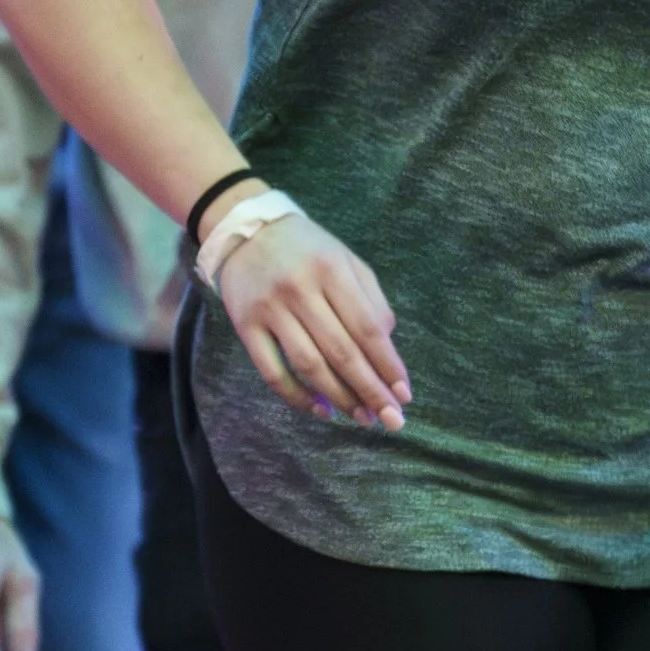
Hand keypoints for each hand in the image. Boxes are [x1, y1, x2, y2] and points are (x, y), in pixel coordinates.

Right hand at [215, 210, 409, 430]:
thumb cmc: (307, 250)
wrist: (245, 230)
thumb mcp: (345, 261)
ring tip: (362, 418)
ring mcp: (270, 309)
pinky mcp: (244, 326)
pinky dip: (297, 397)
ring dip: (339, 398)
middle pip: (342, 352)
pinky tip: (321, 410)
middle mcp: (300, 289)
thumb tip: (388, 349)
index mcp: (332, 269)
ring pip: (309, 365)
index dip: (388, 365)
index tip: (404, 395)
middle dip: (371, 391)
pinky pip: (272, 372)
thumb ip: (371, 301)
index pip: (367, 328)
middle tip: (391, 420)